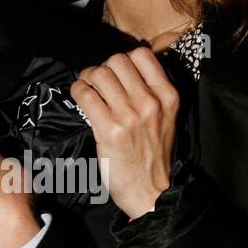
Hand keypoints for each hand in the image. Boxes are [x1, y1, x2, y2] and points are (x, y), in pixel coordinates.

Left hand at [71, 47, 179, 218]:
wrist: (151, 192)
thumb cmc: (155, 156)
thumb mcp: (167, 119)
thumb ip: (154, 93)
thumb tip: (128, 69)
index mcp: (168, 96)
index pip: (142, 55)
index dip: (124, 59)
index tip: (117, 73)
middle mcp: (151, 102)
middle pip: (117, 60)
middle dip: (104, 68)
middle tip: (98, 82)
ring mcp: (130, 115)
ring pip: (100, 73)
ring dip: (88, 78)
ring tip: (88, 89)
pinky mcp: (109, 129)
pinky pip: (86, 94)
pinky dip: (78, 91)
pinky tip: (81, 98)